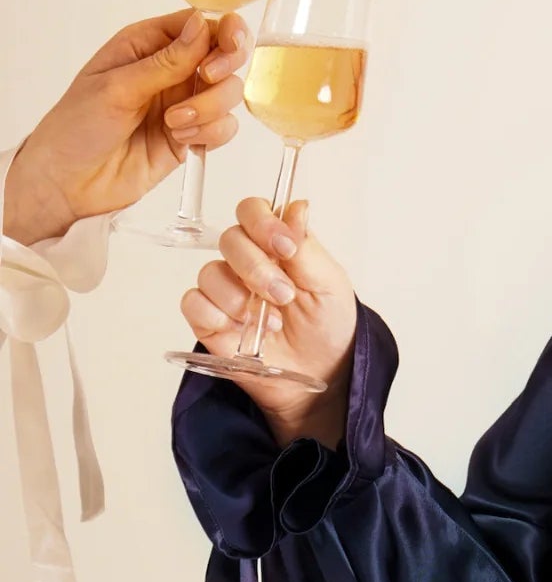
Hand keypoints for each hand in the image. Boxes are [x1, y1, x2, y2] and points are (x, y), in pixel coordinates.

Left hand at [3, 8, 251, 244]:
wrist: (68, 182)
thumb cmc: (77, 127)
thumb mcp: (117, 87)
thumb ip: (166, 61)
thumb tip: (203, 25)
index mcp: (147, 44)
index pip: (201, 24)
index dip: (223, 31)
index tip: (225, 49)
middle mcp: (171, 70)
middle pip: (225, 54)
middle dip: (224, 68)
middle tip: (206, 79)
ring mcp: (184, 103)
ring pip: (229, 92)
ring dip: (210, 107)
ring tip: (174, 124)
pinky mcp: (191, 135)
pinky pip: (224, 127)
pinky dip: (211, 133)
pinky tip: (180, 140)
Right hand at [179, 195, 358, 448]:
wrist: (320, 375)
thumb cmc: (328, 325)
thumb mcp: (329, 284)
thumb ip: (307, 246)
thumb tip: (297, 206)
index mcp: (276, 243)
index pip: (252, 211)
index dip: (263, 223)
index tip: (285, 247)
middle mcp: (247, 261)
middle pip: (229, 239)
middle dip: (256, 268)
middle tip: (283, 295)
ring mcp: (225, 290)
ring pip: (209, 273)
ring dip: (240, 299)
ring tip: (270, 323)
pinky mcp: (208, 320)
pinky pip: (193, 304)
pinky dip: (216, 316)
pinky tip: (241, 331)